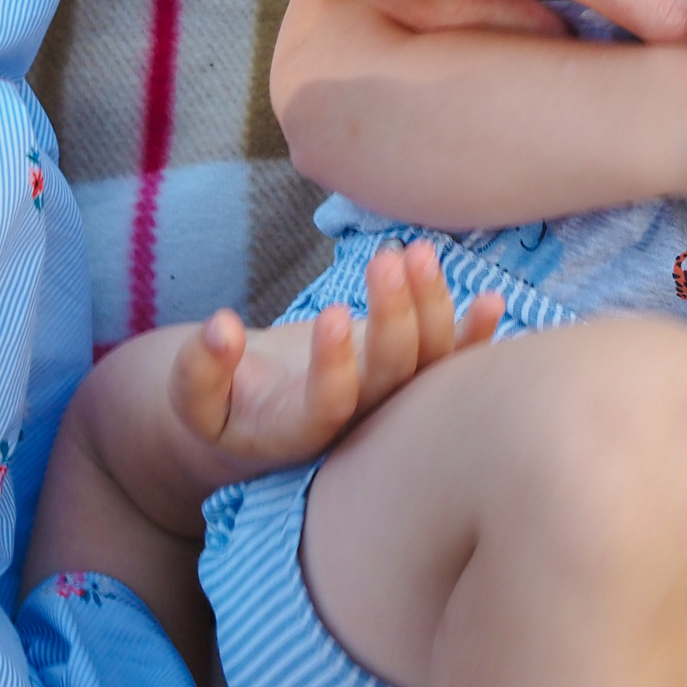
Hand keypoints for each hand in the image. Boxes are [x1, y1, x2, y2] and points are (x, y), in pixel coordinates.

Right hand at [169, 241, 502, 477]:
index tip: (330, 312)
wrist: (260, 416)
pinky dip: (475, 335)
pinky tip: (493, 300)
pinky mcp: (414, 375)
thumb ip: (200, 366)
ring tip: (419, 253)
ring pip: (427, 363)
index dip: (334, 365)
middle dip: (394, 318)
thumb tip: (220, 327)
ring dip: (432, 308)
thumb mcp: (193, 394)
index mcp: (300, 434)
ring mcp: (393, 400)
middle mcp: (358, 424)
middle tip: (385, 260)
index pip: (330, 405)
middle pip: (391, 378)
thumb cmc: (223, 403)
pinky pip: (453, 362)